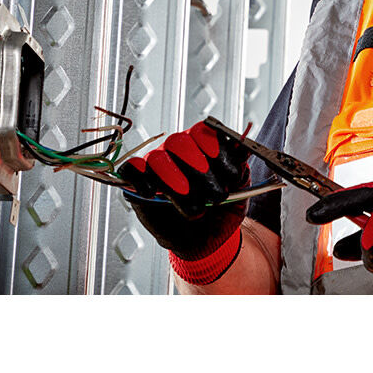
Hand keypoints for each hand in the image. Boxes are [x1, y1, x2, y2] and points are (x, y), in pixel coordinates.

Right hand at [119, 121, 249, 283]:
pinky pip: (130, 170)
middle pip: (179, 142)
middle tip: (215, 195)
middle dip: (199, 168)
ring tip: (195, 209)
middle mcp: (178, 151)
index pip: (203, 132)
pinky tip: (152, 193)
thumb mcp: (240, 190)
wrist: (207, 241)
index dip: (215, 148)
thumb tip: (242, 150)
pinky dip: (139, 178)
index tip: (230, 173)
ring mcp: (157, 166)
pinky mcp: (137, 183)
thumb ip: (240, 169)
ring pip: (157, 158)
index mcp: (203, 146)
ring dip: (176, 181)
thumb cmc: (222, 211)